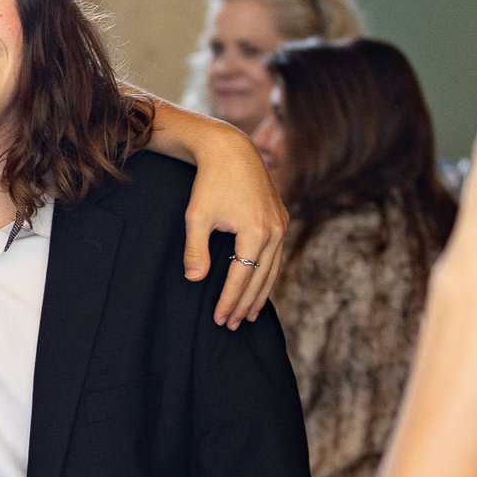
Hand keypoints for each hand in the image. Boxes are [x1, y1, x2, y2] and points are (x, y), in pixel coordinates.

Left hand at [180, 116, 286, 325]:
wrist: (231, 151)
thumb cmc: (209, 183)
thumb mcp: (196, 216)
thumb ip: (195, 249)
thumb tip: (195, 280)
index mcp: (255, 232)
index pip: (241, 277)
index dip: (229, 300)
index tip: (220, 319)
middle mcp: (274, 231)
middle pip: (260, 278)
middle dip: (245, 303)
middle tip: (232, 325)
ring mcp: (281, 224)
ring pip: (272, 268)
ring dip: (260, 293)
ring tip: (249, 315)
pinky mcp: (281, 218)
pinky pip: (276, 255)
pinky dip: (268, 274)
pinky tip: (260, 286)